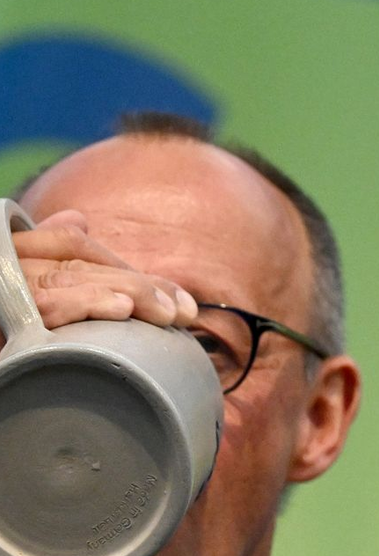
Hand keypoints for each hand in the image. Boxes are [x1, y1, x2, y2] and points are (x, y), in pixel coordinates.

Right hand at [10, 209, 197, 332]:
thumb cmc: (5, 335)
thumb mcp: (24, 293)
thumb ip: (48, 256)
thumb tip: (78, 219)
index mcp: (13, 253)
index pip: (77, 247)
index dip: (131, 269)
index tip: (183, 303)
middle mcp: (7, 261)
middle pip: (80, 262)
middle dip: (140, 285)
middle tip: (183, 313)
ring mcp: (5, 284)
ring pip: (69, 277)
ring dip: (123, 292)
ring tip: (164, 312)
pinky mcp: (8, 309)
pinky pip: (46, 304)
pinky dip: (84, 303)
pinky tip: (119, 309)